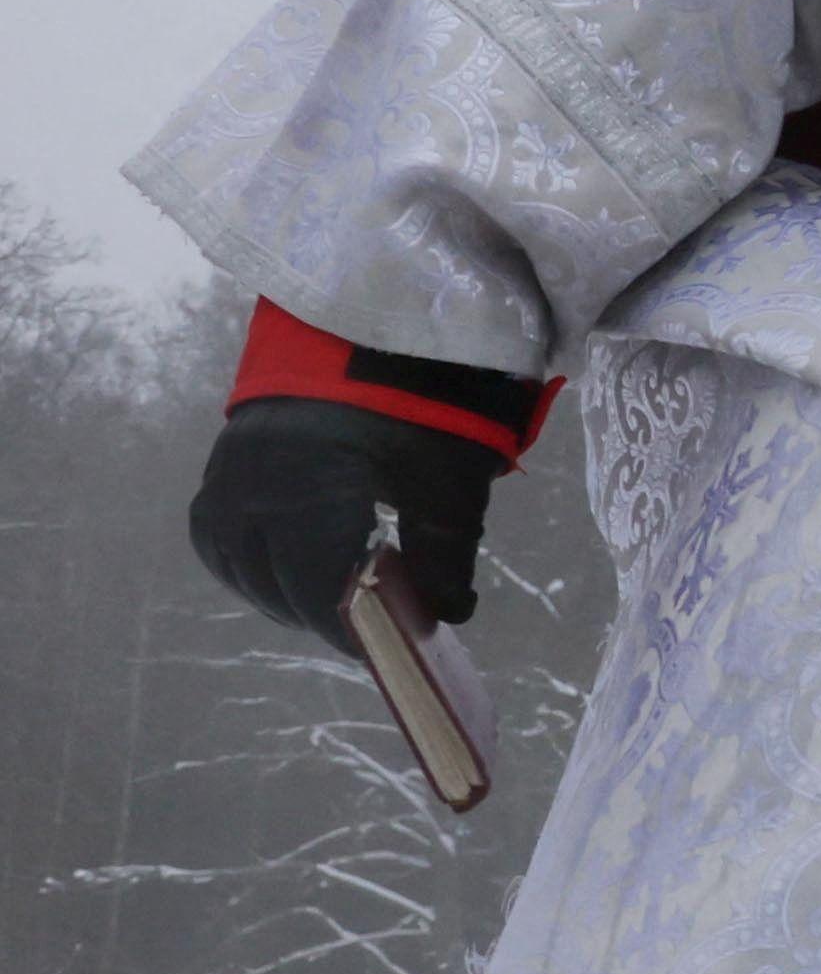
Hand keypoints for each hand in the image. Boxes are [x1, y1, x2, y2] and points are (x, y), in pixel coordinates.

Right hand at [186, 401, 495, 655]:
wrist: (375, 323)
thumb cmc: (422, 405)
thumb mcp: (449, 484)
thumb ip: (447, 557)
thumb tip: (449, 615)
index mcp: (310, 501)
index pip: (319, 595)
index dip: (352, 632)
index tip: (384, 650)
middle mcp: (254, 493)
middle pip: (276, 585)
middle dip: (322, 614)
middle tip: (369, 628)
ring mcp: (229, 475)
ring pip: (238, 562)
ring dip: (279, 591)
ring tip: (330, 604)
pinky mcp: (223, 460)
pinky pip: (218, 531)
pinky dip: (247, 559)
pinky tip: (284, 569)